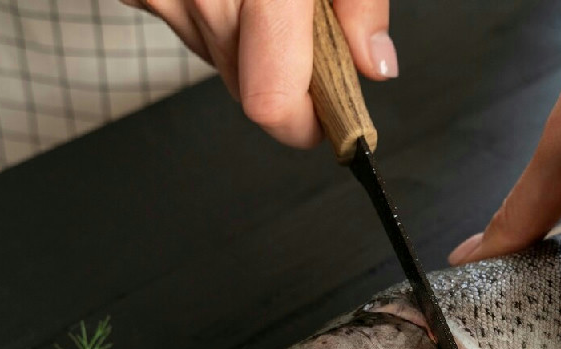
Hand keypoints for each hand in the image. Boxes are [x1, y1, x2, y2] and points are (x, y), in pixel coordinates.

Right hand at [125, 0, 397, 146]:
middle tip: (305, 25)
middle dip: (286, 73)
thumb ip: (359, 3)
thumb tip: (374, 66)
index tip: (332, 123)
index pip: (273, 105)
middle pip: (250, 90)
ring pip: (218, 60)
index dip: (307, 124)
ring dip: (248, 40)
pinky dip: (212, 13)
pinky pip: (186, 25)